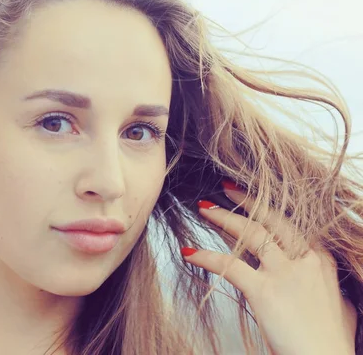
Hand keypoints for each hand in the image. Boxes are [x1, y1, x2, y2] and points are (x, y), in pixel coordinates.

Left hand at [180, 180, 357, 354]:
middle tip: (225, 187)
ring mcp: (285, 274)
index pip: (290, 223)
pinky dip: (205, 256)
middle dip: (246, 199)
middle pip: (271, 218)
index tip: (249, 198)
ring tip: (202, 207)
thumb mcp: (338, 304)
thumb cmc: (331, 341)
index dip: (267, 207)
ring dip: (223, 217)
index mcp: (321, 260)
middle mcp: (304, 260)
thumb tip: (317, 284)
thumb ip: (323, 286)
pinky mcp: (265, 291)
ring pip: (250, 233)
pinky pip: (228, 265)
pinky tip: (188, 252)